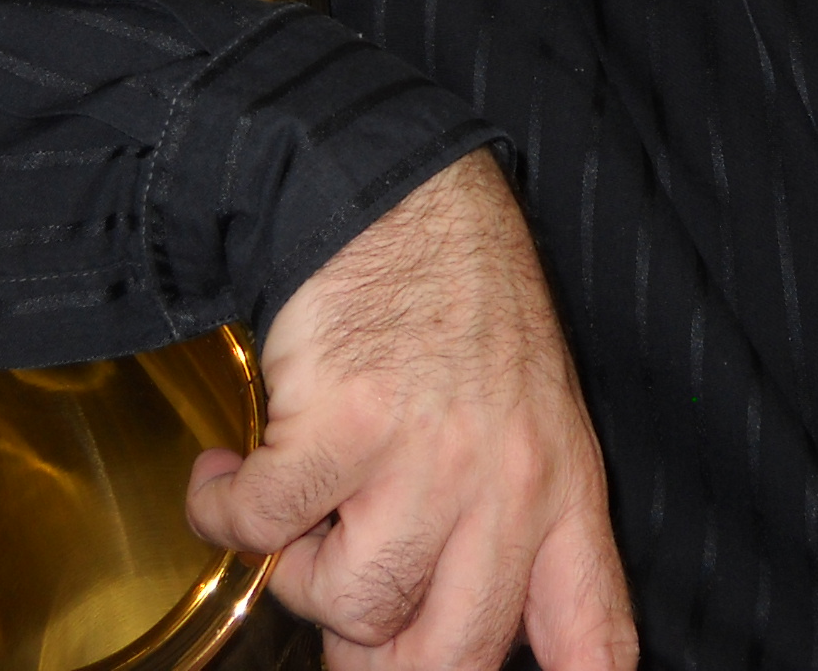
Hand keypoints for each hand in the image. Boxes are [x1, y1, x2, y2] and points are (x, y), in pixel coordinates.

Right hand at [186, 149, 636, 669]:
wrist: (393, 193)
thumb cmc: (454, 304)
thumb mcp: (522, 417)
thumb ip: (488, 532)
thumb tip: (388, 652)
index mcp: (564, 490)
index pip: (596, 638)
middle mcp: (509, 488)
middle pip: (448, 659)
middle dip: (374, 654)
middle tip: (330, 589)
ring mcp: (428, 462)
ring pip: (348, 603)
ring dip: (300, 566)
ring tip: (299, 498)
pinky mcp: (345, 429)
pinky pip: (259, 532)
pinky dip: (221, 510)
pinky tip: (222, 473)